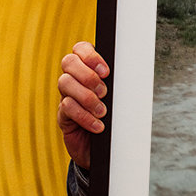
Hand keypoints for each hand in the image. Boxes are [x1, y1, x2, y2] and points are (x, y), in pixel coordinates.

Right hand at [57, 42, 109, 168]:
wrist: (106, 147)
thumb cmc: (115, 117)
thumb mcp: (119, 97)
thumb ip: (119, 83)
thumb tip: (132, 72)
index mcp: (88, 68)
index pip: (80, 48)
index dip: (90, 55)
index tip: (106, 71)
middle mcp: (74, 79)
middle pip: (68, 62)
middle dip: (88, 75)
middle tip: (104, 92)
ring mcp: (66, 95)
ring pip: (65, 83)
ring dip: (86, 97)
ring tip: (102, 111)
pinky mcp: (63, 115)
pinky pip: (66, 107)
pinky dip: (84, 116)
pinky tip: (98, 125)